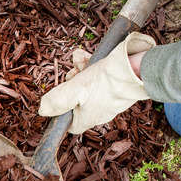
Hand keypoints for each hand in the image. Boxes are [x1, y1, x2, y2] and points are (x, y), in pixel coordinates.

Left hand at [38, 32, 155, 133]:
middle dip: (71, 84)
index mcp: (88, 119)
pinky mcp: (120, 87)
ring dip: (81, 71)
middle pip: (78, 101)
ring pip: (89, 86)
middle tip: (72, 73)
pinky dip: (94, 67)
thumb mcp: (74, 90)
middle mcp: (100, 113)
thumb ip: (57, 102)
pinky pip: (102, 79)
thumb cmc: (106, 82)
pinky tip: (90, 56)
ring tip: (81, 59)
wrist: (138, 70)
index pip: (70, 124)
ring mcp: (111, 101)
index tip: (60, 96)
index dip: (62, 111)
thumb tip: (43, 111)